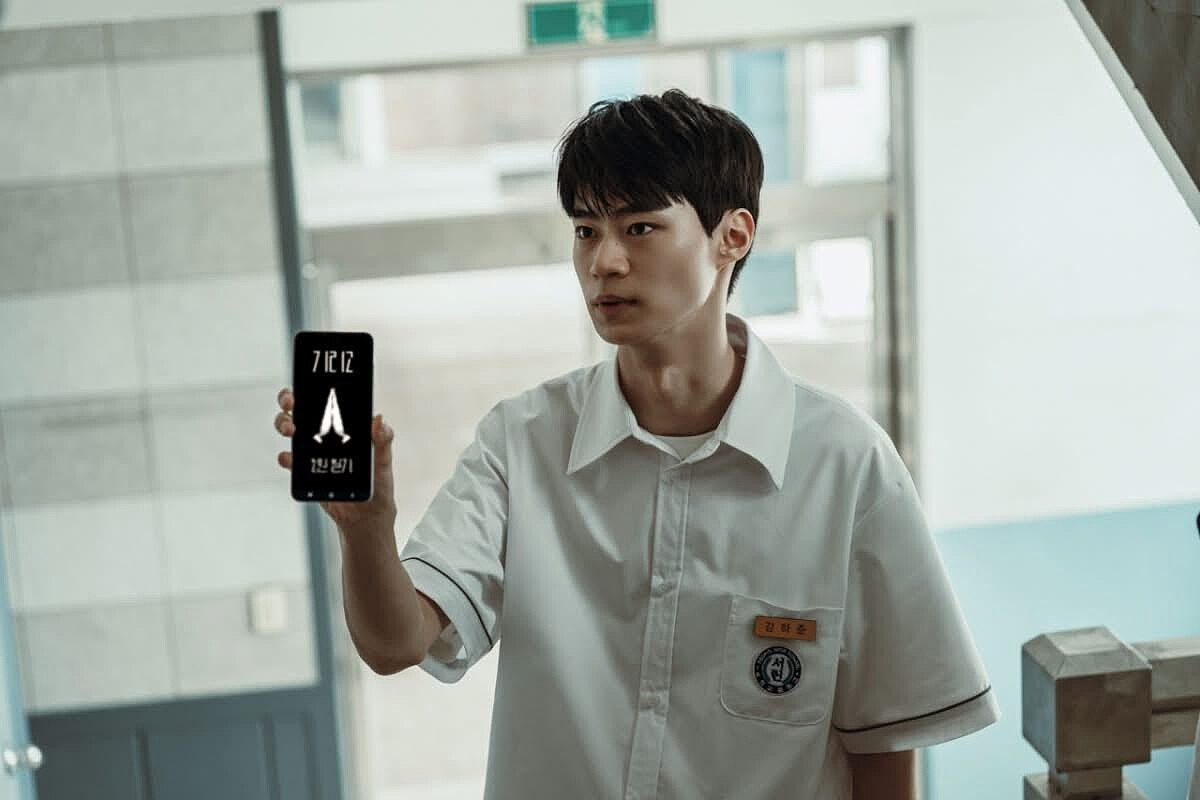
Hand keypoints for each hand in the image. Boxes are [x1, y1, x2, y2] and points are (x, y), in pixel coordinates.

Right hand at [275, 386, 396, 535]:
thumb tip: (379, 419)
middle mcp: (325, 434)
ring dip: (284, 424)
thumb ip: (383, 441)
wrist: (366, 516)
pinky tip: (288, 457)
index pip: (325, 399)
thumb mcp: (384, 461)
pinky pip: (289, 460)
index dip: (312, 387)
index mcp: (344, 426)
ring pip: (290, 428)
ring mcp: (313, 452)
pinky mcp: (305, 472)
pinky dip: (285, 457)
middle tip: (292, 405)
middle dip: (289, 401)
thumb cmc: (378, 484)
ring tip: (292, 431)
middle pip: (299, 409)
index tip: (307, 383)